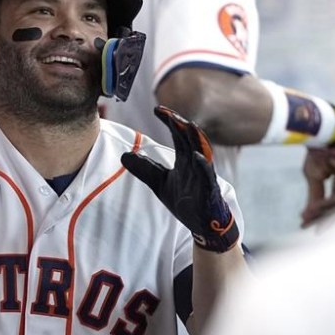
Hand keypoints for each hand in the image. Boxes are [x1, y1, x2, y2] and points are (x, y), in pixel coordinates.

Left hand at [121, 106, 239, 252]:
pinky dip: (203, 165)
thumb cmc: (186, 201)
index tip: (157, 109)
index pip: (177, 135)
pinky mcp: (210, 189)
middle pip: (188, 138)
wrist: (203, 224)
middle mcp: (195, 163)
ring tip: (187, 124)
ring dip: (195, 138)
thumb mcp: (159, 183)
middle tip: (166, 112)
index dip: (169, 121)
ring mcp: (204, 175)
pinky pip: (207, 175)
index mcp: (184, 159)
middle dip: (179, 124)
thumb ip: (145, 169)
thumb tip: (124, 156)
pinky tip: (196, 157)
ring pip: (201, 152)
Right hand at [301, 144, 334, 227]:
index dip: (323, 215)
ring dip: (325, 212)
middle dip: (326, 219)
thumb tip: (308, 215)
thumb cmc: (320, 150)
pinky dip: (330, 202)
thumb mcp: (315, 176)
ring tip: (310, 220)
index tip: (309, 225)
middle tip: (314, 231)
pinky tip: (317, 209)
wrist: (324, 131)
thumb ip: (316, 196)